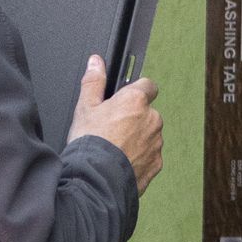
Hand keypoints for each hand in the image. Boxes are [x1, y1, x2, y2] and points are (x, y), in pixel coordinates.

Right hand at [68, 55, 162, 194]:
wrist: (96, 179)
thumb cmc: (90, 142)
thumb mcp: (85, 107)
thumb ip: (94, 81)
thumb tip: (96, 62)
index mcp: (136, 101)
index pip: (148, 85)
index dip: (136, 91)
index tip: (124, 99)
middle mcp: (152, 119)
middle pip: (147, 112)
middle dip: (134, 118)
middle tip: (112, 128)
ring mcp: (156, 143)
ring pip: (149, 135)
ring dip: (137, 138)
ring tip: (114, 148)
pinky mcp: (156, 163)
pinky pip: (149, 156)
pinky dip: (139, 158)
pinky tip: (120, 161)